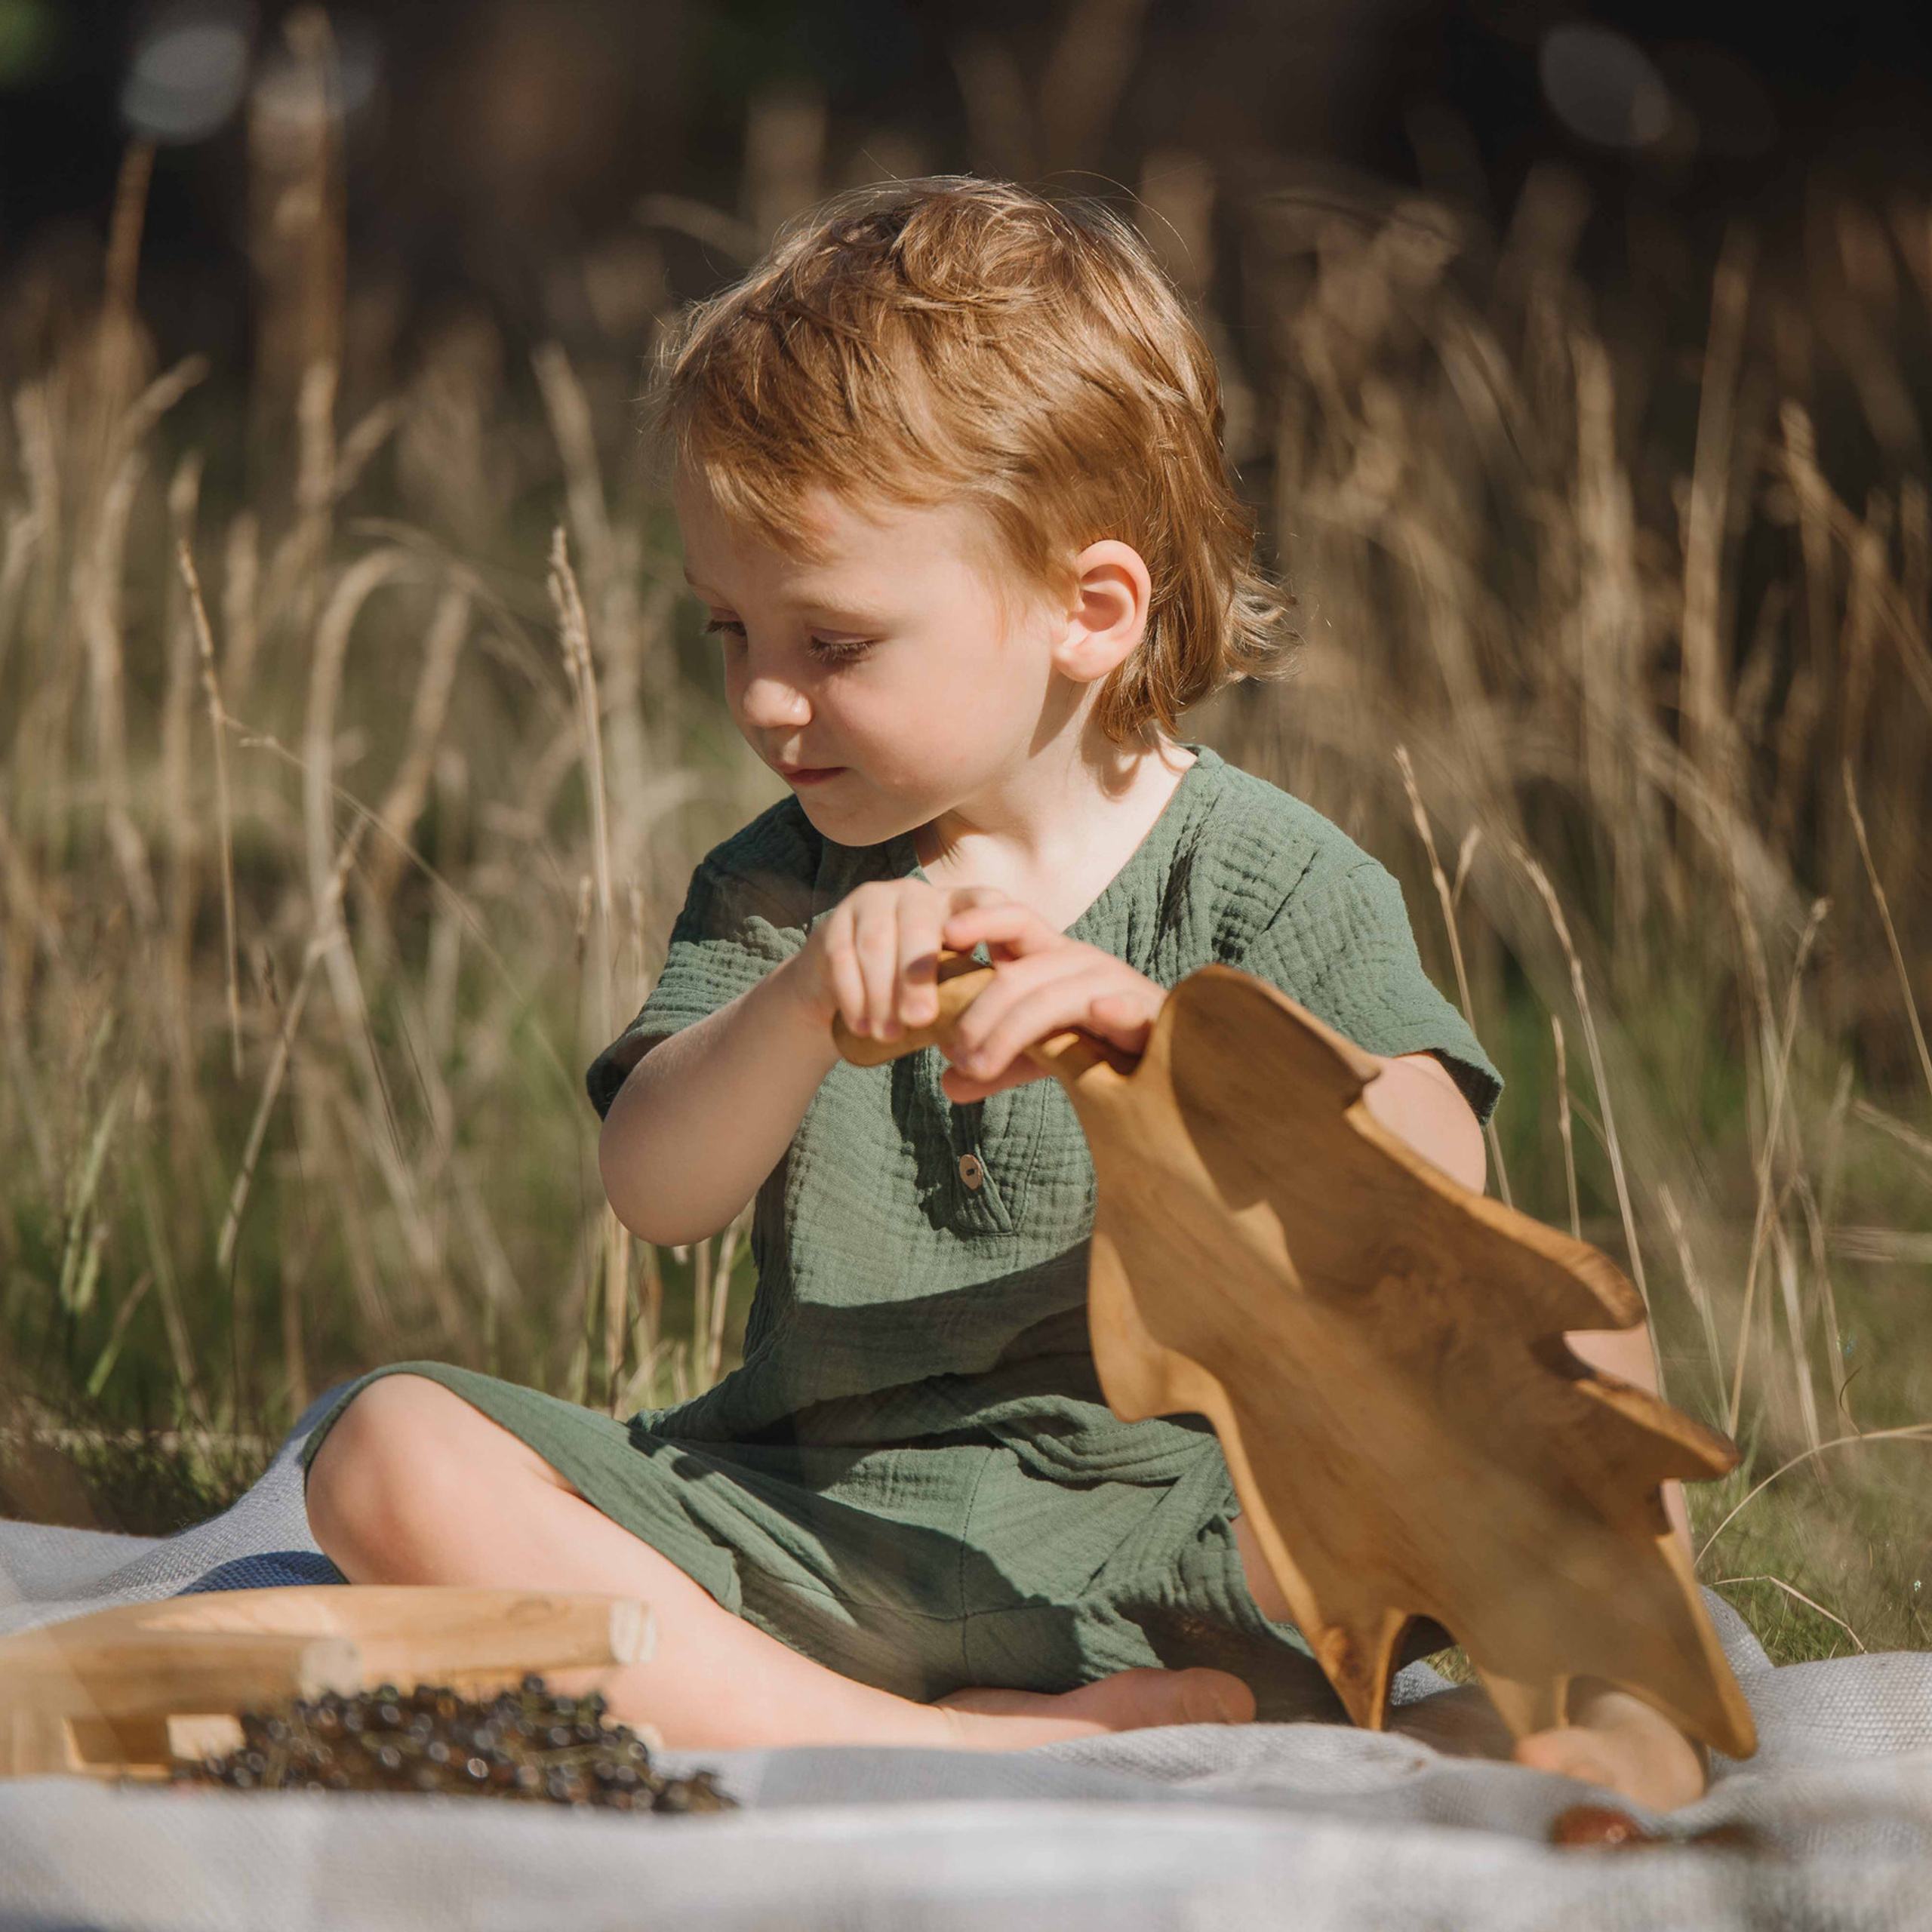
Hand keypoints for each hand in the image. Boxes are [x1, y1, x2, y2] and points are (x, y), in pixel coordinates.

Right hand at [784, 878, 1018, 1042]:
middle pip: (918, 925)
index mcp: (955, 905)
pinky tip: (860, 1024)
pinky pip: (841, 955)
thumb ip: (974, 993)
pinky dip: (852, 994)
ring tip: (887, 1034)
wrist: (845, 989)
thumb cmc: (913, 991)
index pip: (983, 902)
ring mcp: (872, 902)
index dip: (988, 921)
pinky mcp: (835, 920)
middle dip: (917, 977)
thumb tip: (998, 1029)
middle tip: (920, 1020)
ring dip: (881, 993)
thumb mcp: (949, 986)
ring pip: (876, 943)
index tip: (989, 955)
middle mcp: (915, 894)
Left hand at [935, 899, 1166, 1102]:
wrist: (1171, 1062)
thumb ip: (999, 1064)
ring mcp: (1117, 986)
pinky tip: (1098, 1015)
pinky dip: (1114, 1011)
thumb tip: (949, 1083)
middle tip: (955, 1056)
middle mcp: (1083, 963)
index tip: (945, 936)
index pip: (1016, 921)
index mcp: (1054, 959)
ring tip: (979, 1068)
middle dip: (980, 1012)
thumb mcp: (1043, 1053)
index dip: (981, 920)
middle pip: (1021, 974)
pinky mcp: (1150, 1016)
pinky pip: (1129, 1009)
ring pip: (1054, 998)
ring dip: (1011, 1033)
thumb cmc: (1102, 1048)